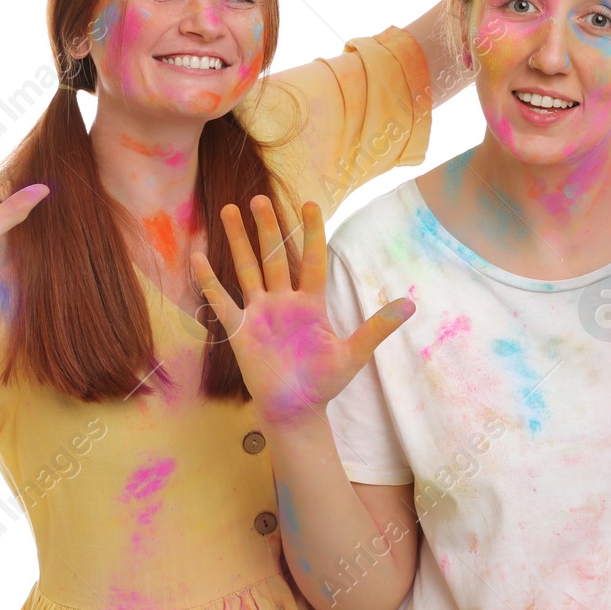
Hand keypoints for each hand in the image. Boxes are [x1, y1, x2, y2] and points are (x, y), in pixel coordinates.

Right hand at [191, 196, 413, 428]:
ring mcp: (259, 313)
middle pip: (274, 256)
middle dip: (268, 228)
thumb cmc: (324, 383)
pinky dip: (210, 280)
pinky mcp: (240, 330)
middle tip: (259, 198)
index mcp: (311, 303)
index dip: (311, 233)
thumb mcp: (353, 353)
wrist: (297, 411)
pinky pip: (222, 301)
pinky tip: (198, 256)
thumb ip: (377, 327)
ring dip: (238, 241)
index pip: (311, 260)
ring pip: (247, 268)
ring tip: (230, 210)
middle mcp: (283, 301)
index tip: (309, 203)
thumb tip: (411, 304)